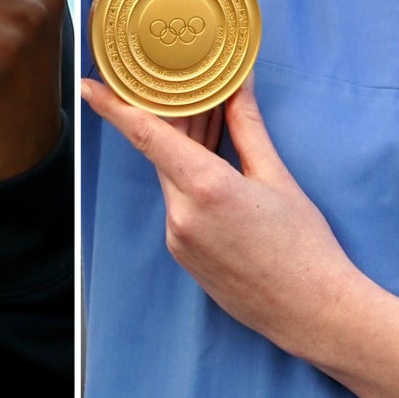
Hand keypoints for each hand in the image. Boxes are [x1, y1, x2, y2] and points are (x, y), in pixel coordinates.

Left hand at [80, 75, 362, 356]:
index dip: (114, 108)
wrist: (310, 311)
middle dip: (174, 122)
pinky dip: (191, 184)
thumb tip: (238, 86)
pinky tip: (218, 173)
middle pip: (162, 154)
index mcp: (206, 188)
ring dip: (186, 153)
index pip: (147, 137)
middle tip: (191, 90)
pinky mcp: (183, 256)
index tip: (88, 86)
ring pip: (172, 180)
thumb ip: (248, 128)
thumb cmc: (303, 245)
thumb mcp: (277, 178)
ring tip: (215, 127)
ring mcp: (179, 240)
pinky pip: (179, 207)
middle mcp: (182, 215)